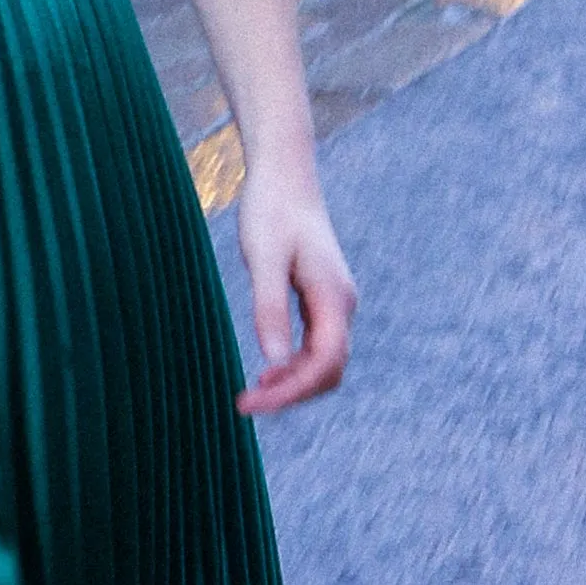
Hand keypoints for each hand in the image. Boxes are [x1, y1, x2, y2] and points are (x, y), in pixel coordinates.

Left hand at [234, 173, 354, 415]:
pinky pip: (316, 348)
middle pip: (329, 371)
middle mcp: (341, 305)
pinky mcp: (321, 300)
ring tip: (252, 396)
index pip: (324, 362)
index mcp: (332, 296)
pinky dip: (294, 367)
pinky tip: (267, 372)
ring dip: (293, 384)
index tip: (253, 403)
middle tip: (244, 405)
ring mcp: (334, 304)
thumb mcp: (264, 259)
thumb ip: (270, 308)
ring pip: (324, 363)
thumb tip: (275, 360)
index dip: (292, 390)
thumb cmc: (271, 211)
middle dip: (291, 394)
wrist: (285, 178)